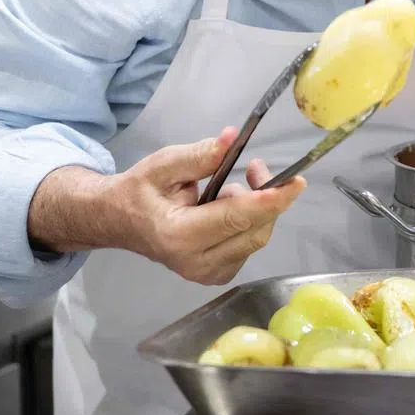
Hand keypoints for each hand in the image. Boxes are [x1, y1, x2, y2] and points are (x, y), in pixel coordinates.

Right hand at [114, 127, 304, 284]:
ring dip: (257, 207)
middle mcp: (196, 263)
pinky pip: (249, 245)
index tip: (293, 184)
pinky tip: (230, 205)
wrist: (120, 221)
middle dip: (267, 196)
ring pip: (256, 238)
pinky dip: (250, 220)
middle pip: (254, 231)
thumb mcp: (163, 164)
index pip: (234, 219)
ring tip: (232, 185)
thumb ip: (199, 155)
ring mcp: (208, 274)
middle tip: (255, 166)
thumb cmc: (140, 190)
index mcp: (178, 236)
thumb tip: (233, 139)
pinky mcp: (218, 274)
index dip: (267, 201)